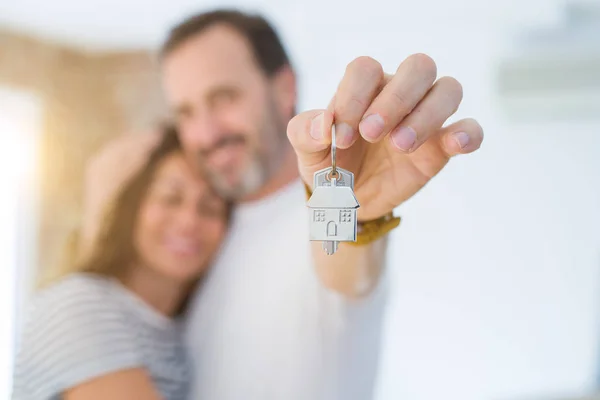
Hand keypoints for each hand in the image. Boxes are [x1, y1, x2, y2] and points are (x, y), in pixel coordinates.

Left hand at [287, 54, 483, 220]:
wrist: (347, 200)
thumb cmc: (328, 164)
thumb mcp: (308, 151)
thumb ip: (305, 132)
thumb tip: (324, 126)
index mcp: (364, 88)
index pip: (366, 69)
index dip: (354, 97)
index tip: (343, 136)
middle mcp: (399, 94)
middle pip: (418, 67)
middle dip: (396, 99)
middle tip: (371, 134)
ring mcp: (425, 118)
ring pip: (448, 90)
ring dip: (427, 115)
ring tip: (400, 145)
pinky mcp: (441, 147)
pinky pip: (469, 128)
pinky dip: (467, 133)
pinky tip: (454, 145)